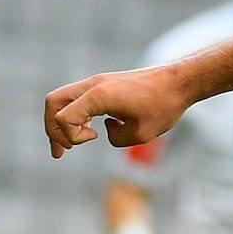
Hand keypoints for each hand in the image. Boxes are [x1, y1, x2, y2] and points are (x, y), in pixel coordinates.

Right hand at [46, 66, 191, 158]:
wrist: (180, 82)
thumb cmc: (164, 107)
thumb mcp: (140, 134)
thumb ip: (115, 139)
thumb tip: (106, 130)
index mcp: (98, 96)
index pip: (63, 117)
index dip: (72, 136)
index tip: (95, 138)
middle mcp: (93, 85)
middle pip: (53, 102)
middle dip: (52, 129)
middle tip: (61, 151)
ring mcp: (98, 82)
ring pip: (63, 98)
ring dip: (61, 122)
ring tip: (67, 146)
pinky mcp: (106, 84)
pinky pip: (79, 98)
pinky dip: (76, 114)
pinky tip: (88, 131)